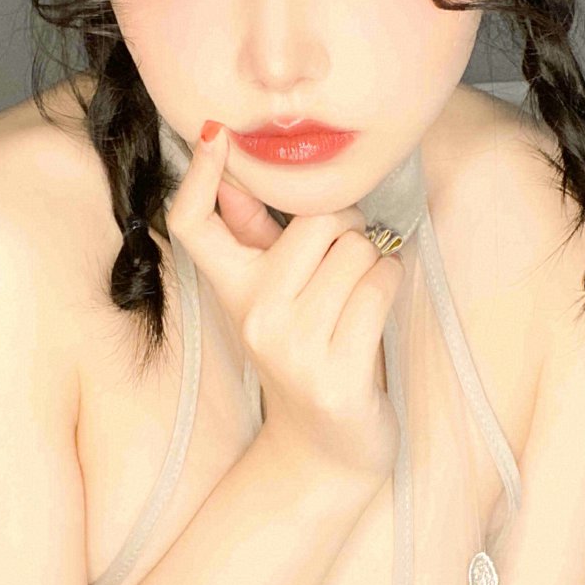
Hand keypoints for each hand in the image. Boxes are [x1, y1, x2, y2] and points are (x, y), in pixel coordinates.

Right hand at [164, 121, 404, 484]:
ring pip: (358, 250)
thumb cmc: (312, 357)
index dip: (201, 175)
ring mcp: (292, 347)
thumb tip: (238, 175)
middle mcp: (254, 317)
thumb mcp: (277, 297)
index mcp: (233, 292)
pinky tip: (376, 314)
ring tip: (360, 297)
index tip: (215, 133)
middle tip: (345, 261)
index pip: (193, 224)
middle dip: (349, 228)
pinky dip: (391, 287)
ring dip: (376, 263)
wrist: (327, 451)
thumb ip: (259, 240)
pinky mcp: (336, 373)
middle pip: (319, 219)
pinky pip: (381, 286)